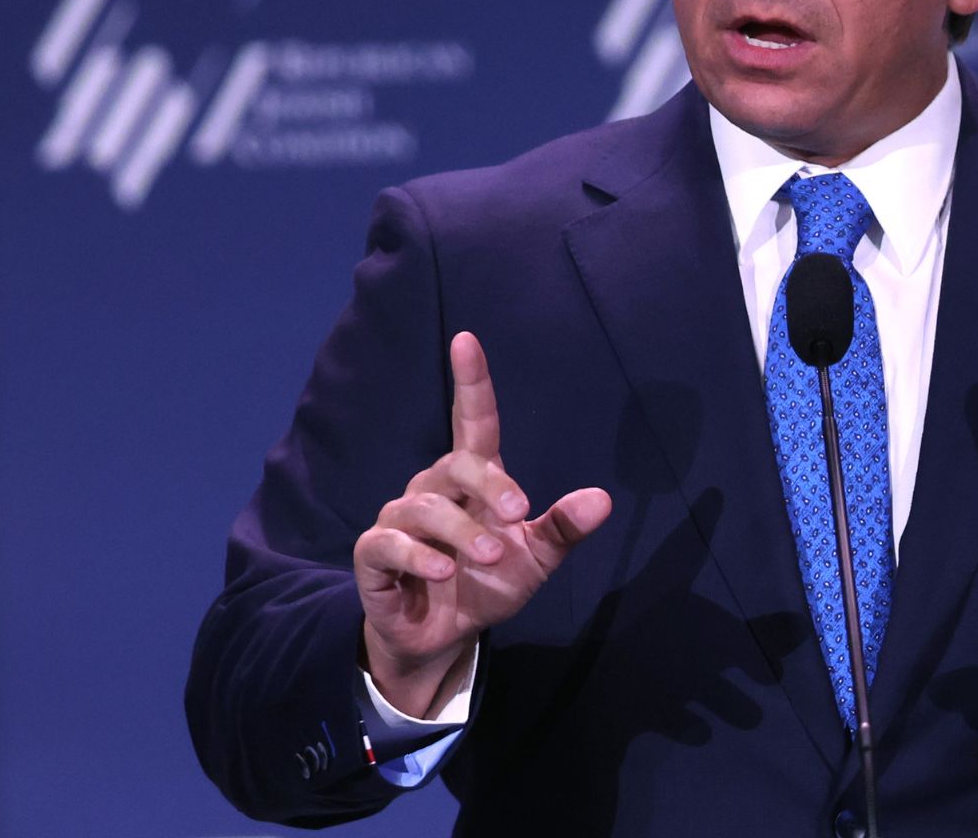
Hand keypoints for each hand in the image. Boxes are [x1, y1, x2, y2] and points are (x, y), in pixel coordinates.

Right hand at [353, 331, 612, 716]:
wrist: (445, 638)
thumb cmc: (488, 585)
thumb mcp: (536, 560)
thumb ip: (564, 529)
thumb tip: (603, 499)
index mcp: (474, 482)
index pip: (472, 421)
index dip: (471, 381)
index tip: (467, 339)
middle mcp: (433, 490)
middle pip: (455, 464)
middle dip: (489, 484)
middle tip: (517, 515)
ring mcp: (399, 520)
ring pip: (423, 506)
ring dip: (459, 530)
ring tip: (486, 557)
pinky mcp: (374, 555)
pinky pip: (388, 542)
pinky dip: (418, 555)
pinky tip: (444, 570)